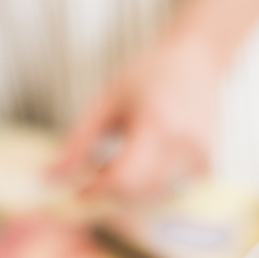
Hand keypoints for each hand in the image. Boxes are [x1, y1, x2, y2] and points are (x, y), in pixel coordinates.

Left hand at [51, 39, 219, 198]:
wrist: (196, 60)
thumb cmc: (148, 74)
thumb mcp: (106, 100)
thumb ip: (78, 141)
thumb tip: (52, 176)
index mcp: (155, 125)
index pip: (122, 179)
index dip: (96, 191)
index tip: (79, 191)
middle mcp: (182, 145)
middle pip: (137, 194)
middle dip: (111, 193)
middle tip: (94, 175)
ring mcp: (199, 158)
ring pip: (152, 197)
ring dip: (130, 189)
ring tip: (119, 159)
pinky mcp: (206, 165)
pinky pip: (169, 190)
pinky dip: (150, 183)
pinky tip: (144, 158)